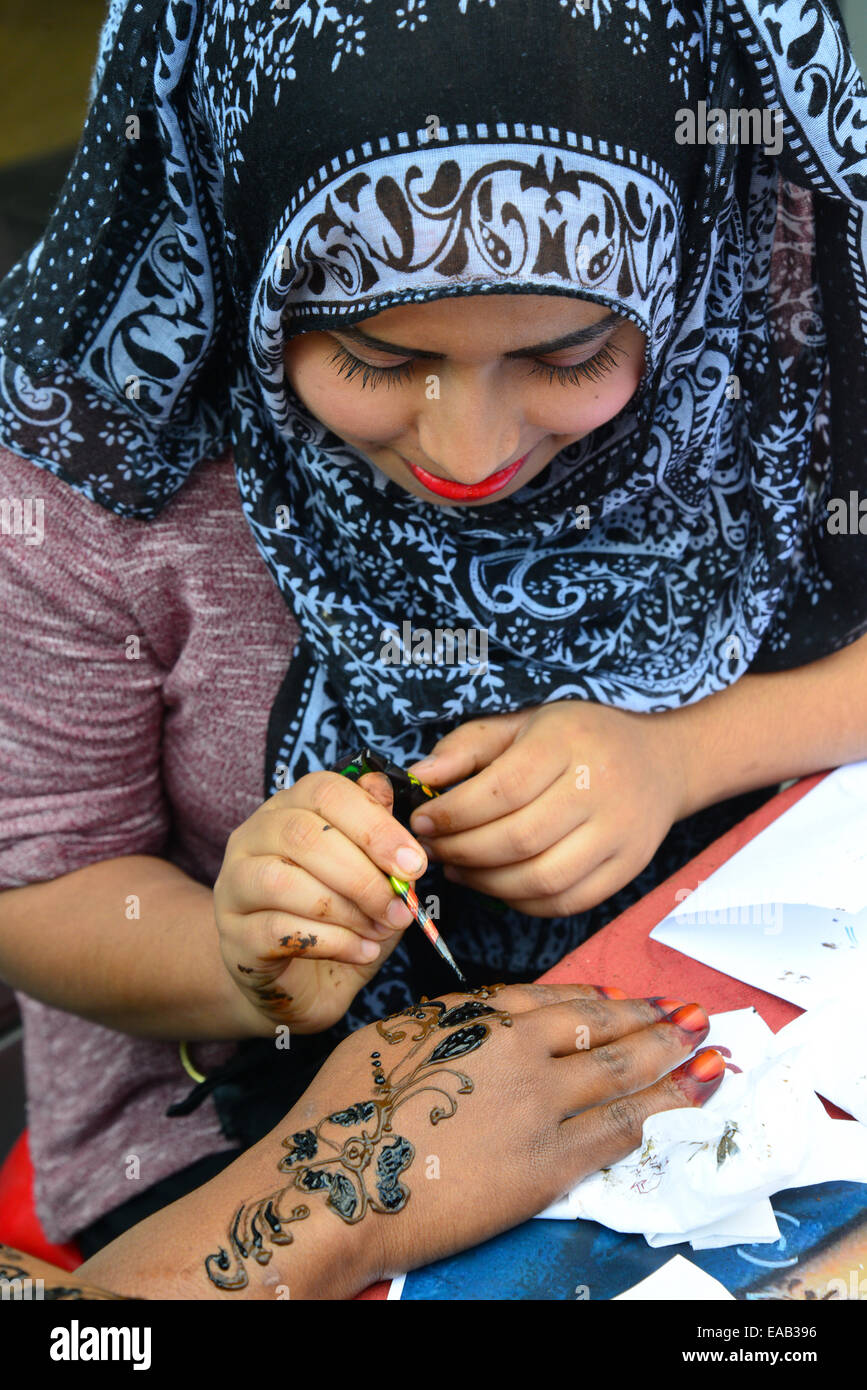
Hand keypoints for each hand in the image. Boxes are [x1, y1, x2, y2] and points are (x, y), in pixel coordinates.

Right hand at [200, 982, 723, 1296]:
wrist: (337, 1182)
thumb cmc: (343, 1109)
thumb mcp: (390, 1036)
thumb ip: (448, 1019)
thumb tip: (484, 1013)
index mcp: (477, 1016)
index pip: (554, 999)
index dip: (596, 998)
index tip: (620, 998)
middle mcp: (518, 1050)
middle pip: (601, 1027)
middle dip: (651, 1019)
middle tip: (690, 1012)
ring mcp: (539, 1107)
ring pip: (622, 1073)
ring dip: (671, 1057)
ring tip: (708, 1046)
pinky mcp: (548, 1165)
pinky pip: (618, 1131)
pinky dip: (662, 1110)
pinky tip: (690, 1098)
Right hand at [213, 771, 428, 1034]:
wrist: (304, 985)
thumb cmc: (342, 920)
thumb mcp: (374, 878)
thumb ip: (379, 839)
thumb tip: (386, 794)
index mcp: (289, 809)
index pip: (324, 791)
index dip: (375, 825)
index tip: (414, 864)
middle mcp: (252, 837)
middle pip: (303, 834)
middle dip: (363, 874)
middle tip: (401, 907)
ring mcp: (234, 886)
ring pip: (282, 880)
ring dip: (344, 909)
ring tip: (379, 930)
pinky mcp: (233, 936)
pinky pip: (277, 930)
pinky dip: (332, 942)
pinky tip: (360, 951)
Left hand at [406, 701, 687, 915]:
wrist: (661, 761)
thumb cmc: (578, 738)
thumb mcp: (524, 723)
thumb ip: (469, 746)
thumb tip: (419, 777)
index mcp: (569, 742)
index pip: (503, 789)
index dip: (455, 813)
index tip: (423, 821)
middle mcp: (601, 788)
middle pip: (519, 839)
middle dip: (464, 851)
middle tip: (433, 850)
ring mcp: (620, 833)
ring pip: (542, 878)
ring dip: (487, 883)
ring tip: (459, 869)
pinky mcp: (628, 868)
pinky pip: (567, 901)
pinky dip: (522, 902)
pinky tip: (496, 885)